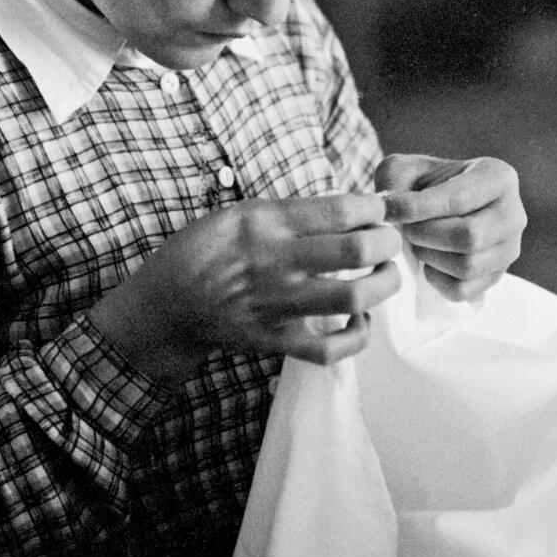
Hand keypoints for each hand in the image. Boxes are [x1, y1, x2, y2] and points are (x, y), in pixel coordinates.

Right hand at [90, 194, 402, 381]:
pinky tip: (359, 320)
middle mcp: (276, 261)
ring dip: (384, 286)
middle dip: (389, 242)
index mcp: (266, 222)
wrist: (165, 305)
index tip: (381, 209)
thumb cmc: (204, 250)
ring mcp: (277, 305)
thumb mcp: (238, 213)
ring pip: (354, 297)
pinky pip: (331, 349)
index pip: (340, 209)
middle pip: (358, 249)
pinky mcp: (276, 340)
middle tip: (390, 241)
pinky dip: (357, 337)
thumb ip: (290, 212)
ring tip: (384, 276)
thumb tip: (350, 209)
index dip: (375, 207)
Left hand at [375, 154, 526, 301]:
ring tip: (416, 242)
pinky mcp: (497, 277)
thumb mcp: (405, 169)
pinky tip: (427, 262)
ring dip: (429, 256)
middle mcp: (513, 214)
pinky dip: (436, 280)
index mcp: (498, 177)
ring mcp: (509, 249)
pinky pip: (464, 290)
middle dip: (425, 235)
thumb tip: (388, 210)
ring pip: (468, 265)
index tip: (387, 210)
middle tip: (405, 229)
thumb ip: (394, 181)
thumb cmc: (422, 184)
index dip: (417, 208)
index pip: (458, 199)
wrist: (437, 208)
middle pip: (469, 236)